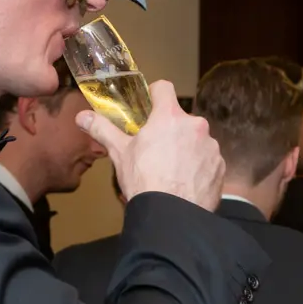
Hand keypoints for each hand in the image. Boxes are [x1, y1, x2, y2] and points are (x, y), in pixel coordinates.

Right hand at [80, 80, 224, 209]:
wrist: (172, 215)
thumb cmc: (144, 180)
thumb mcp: (119, 153)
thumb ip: (102, 129)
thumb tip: (82, 116)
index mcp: (170, 117)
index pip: (164, 88)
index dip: (154, 95)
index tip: (147, 108)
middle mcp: (196, 126)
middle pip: (181, 119)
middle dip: (169, 129)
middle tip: (155, 148)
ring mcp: (212, 147)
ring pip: (196, 140)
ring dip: (186, 148)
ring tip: (171, 170)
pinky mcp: (220, 167)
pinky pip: (208, 160)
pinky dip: (198, 167)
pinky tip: (185, 182)